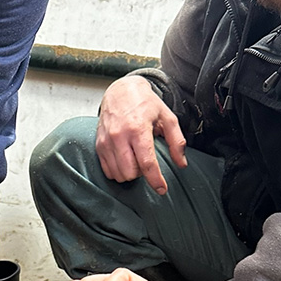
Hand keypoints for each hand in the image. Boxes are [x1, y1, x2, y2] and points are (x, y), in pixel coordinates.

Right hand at [96, 74, 186, 192]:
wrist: (120, 91)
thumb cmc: (145, 104)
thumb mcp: (168, 118)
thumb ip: (177, 141)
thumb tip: (181, 163)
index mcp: (138, 129)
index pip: (146, 162)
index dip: (155, 180)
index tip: (162, 189)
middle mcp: (119, 136)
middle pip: (130, 172)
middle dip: (141, 174)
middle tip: (146, 163)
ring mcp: (106, 141)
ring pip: (118, 174)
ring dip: (130, 174)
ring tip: (136, 161)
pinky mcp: (98, 145)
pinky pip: (108, 170)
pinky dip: (118, 172)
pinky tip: (125, 161)